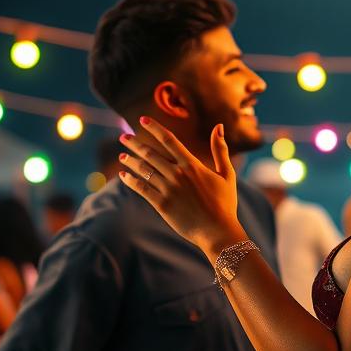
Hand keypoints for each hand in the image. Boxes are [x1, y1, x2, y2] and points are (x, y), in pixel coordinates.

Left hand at [119, 118, 242, 253]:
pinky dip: (131, 180)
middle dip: (135, 144)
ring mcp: (168, 189)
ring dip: (131, 161)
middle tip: (124, 138)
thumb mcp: (227, 174)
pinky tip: (124, 175)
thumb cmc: (225, 203)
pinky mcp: (162, 204)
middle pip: (151, 153)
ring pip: (144, 169)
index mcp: (192, 164)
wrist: (217, 231)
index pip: (169, 140)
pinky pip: (141, 188)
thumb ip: (220, 150)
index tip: (142, 120)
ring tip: (122, 155)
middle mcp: (178, 174)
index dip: (154, 128)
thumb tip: (219, 126)